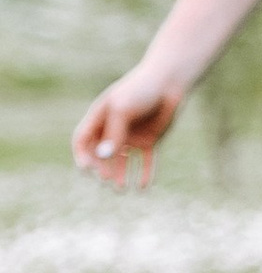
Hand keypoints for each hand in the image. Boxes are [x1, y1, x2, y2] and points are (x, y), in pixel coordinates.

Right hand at [73, 61, 190, 187]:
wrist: (168, 83)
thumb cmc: (140, 90)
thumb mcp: (122, 110)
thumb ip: (113, 133)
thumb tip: (104, 157)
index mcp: (99, 118)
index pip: (83, 141)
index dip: (82, 156)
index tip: (86, 169)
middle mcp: (112, 129)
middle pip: (100, 155)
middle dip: (102, 169)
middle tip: (106, 180)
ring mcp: (131, 136)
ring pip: (121, 162)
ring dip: (120, 175)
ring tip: (122, 189)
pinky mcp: (149, 141)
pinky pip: (144, 161)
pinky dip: (143, 173)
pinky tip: (142, 186)